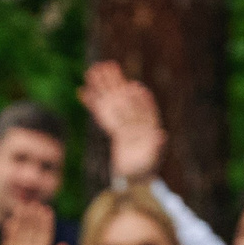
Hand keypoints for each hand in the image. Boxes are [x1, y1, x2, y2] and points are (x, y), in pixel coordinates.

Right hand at [0, 201, 71, 244]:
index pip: (45, 234)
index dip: (46, 222)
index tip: (46, 210)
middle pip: (32, 230)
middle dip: (33, 217)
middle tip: (33, 203)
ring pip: (21, 233)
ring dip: (21, 221)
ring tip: (21, 208)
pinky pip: (9, 242)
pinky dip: (9, 233)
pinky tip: (10, 222)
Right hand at [77, 62, 165, 183]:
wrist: (135, 177)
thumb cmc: (145, 169)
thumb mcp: (151, 159)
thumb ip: (156, 146)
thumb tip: (161, 135)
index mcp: (148, 124)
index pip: (143, 108)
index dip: (138, 98)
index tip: (133, 87)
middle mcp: (134, 118)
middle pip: (125, 98)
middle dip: (117, 82)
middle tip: (109, 67)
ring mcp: (122, 121)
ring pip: (111, 100)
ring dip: (101, 86)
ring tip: (92, 70)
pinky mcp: (112, 127)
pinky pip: (100, 112)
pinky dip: (91, 102)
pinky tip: (82, 90)